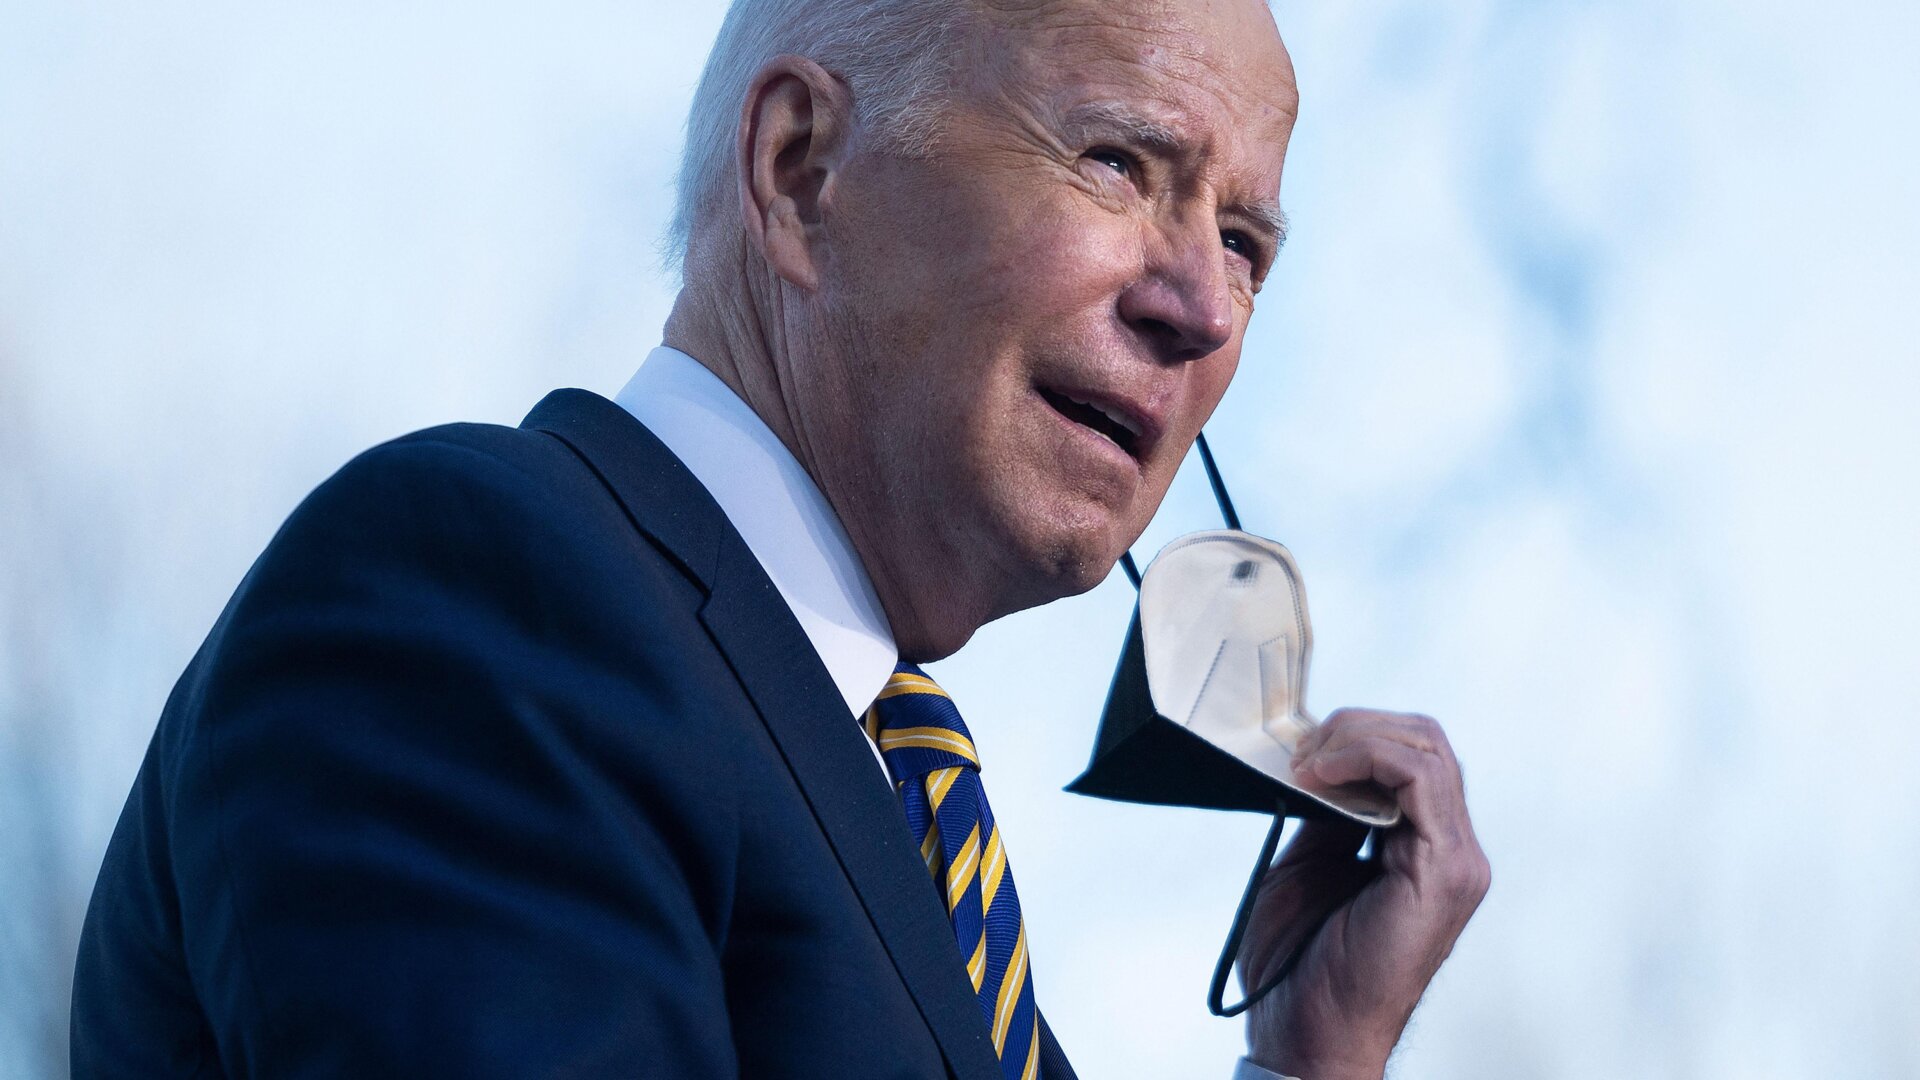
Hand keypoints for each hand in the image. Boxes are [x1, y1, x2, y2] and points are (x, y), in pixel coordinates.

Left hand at [1240, 708, 1490, 1079]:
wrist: (1306, 1031)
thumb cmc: (1300, 961)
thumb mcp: (1308, 862)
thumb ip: (1328, 812)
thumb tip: (1317, 760)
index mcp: (1425, 849)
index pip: (1412, 755)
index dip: (1354, 736)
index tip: (1295, 753)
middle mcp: (1454, 851)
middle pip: (1426, 740)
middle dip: (1354, 727)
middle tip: (1297, 750)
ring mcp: (1457, 860)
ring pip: (1427, 748)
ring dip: (1355, 738)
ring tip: (1305, 762)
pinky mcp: (1445, 870)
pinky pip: (1419, 777)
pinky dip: (1366, 757)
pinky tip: (1319, 775)